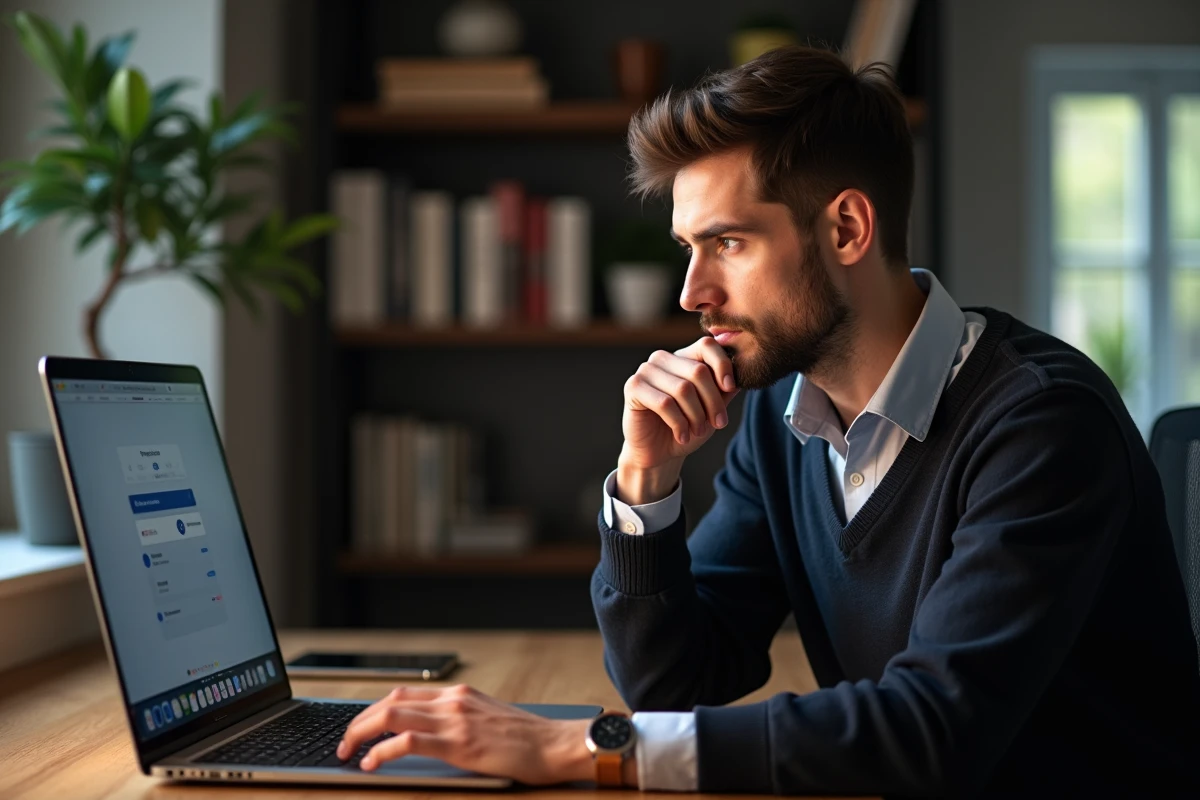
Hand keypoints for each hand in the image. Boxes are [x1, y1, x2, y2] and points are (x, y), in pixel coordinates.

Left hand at [336, 684, 593, 784]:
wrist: (556, 744)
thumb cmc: (528, 740)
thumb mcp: (488, 720)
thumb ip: (460, 721)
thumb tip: (430, 735)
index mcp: (459, 695)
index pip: (403, 694)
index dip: (373, 710)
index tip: (359, 728)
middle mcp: (453, 701)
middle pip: (390, 701)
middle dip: (358, 721)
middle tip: (344, 742)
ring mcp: (454, 721)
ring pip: (391, 716)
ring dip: (361, 733)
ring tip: (348, 751)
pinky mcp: (458, 744)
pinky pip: (407, 743)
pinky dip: (382, 752)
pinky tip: (371, 763)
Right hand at [618, 337, 738, 502]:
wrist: (660, 453)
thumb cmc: (688, 428)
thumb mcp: (713, 408)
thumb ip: (726, 389)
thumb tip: (745, 373)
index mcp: (684, 357)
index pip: (707, 345)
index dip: (723, 364)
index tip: (730, 388)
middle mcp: (663, 358)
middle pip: (698, 371)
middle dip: (713, 402)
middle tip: (719, 423)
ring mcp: (646, 370)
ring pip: (683, 388)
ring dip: (696, 416)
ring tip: (697, 432)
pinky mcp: (633, 387)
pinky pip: (664, 403)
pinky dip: (678, 423)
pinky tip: (681, 436)